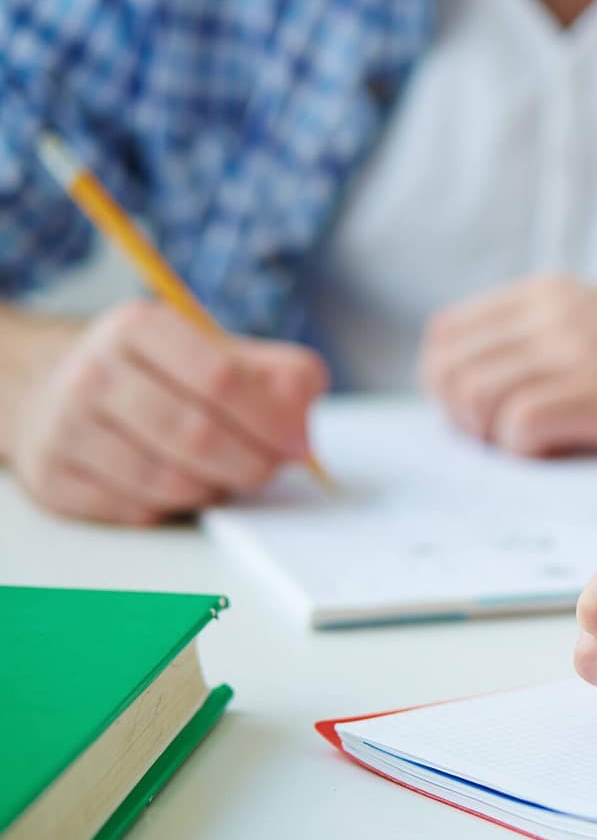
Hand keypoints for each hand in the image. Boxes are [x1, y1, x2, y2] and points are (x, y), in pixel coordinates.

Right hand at [8, 300, 327, 524]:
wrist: (54, 389)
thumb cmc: (157, 373)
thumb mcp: (214, 350)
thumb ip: (276, 373)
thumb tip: (302, 412)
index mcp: (137, 327)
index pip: (219, 378)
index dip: (270, 418)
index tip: (297, 442)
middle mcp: (92, 373)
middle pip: (196, 435)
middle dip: (251, 462)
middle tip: (270, 468)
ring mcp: (64, 427)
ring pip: (167, 481)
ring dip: (215, 488)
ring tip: (226, 474)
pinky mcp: (52, 478)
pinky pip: (136, 511)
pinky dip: (174, 508)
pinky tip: (183, 486)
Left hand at [419, 276, 596, 455]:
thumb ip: (543, 341)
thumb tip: (479, 394)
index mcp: (547, 294)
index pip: (447, 336)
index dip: (449, 384)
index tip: (480, 414)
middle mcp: (552, 313)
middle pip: (448, 369)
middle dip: (461, 418)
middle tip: (500, 442)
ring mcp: (574, 350)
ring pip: (473, 397)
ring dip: (491, 437)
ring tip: (532, 449)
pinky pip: (518, 426)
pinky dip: (526, 451)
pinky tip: (561, 452)